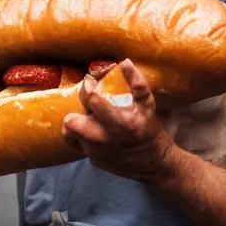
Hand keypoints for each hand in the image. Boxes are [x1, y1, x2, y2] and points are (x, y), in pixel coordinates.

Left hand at [62, 59, 176, 182]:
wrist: (155, 164)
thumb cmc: (149, 129)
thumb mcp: (148, 105)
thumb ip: (137, 83)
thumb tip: (124, 61)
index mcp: (119, 123)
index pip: (91, 100)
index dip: (87, 86)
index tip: (90, 82)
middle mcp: (104, 139)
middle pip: (71, 121)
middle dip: (74, 112)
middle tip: (84, 108)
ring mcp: (97, 152)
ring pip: (71, 134)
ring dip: (76, 126)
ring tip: (86, 120)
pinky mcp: (94, 161)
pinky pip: (79, 146)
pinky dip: (82, 139)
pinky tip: (92, 134)